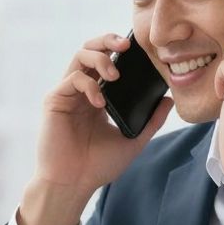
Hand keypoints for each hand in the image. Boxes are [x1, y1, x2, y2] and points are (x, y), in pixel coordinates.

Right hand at [21, 33, 173, 224]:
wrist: (74, 184)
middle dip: (108, 40)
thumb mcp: (132, 140)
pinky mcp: (55, 100)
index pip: (107, 61)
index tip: (139, 50)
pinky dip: (89, 84)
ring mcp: (67, 94)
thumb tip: (169, 100)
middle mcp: (81, 91)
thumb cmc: (98, 166)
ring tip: (115, 73)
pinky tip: (100, 102)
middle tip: (127, 45)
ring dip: (100, 58)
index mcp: (97, 97)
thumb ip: (151, 121)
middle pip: (91, 50)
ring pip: (80, 56)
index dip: (120, 50)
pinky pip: (73, 78)